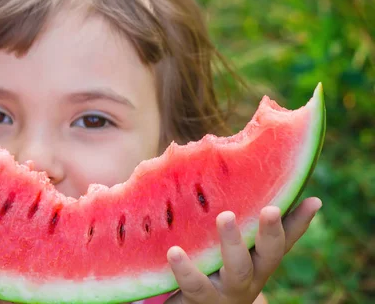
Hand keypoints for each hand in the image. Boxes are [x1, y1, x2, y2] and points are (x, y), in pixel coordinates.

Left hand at [165, 197, 321, 303]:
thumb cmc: (222, 272)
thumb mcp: (241, 251)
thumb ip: (253, 225)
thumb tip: (295, 193)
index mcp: (259, 259)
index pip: (285, 238)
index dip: (299, 221)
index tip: (313, 200)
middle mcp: (251, 275)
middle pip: (269, 253)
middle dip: (270, 230)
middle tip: (270, 209)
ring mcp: (228, 288)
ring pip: (236, 269)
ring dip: (233, 242)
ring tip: (226, 216)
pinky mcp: (201, 298)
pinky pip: (195, 284)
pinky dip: (185, 269)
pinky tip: (174, 250)